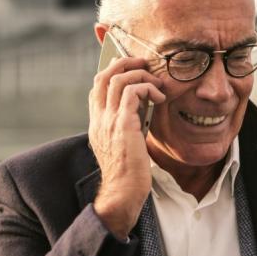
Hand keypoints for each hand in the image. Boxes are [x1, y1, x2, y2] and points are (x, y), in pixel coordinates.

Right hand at [88, 55, 164, 238]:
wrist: (123, 192)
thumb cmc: (127, 173)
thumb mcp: (122, 144)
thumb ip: (125, 125)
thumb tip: (139, 108)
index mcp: (96, 123)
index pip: (96, 87)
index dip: (111, 72)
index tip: (128, 67)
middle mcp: (99, 118)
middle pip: (103, 76)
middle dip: (123, 63)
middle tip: (143, 63)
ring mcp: (109, 120)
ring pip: (118, 79)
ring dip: (140, 74)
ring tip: (157, 83)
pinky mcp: (123, 124)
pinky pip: (132, 92)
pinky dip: (148, 87)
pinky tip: (160, 97)